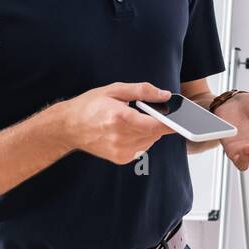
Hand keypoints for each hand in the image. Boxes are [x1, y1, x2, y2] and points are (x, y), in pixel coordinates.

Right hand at [59, 82, 174, 163]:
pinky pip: (141, 148)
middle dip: (156, 122)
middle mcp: (120, 137)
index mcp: (120, 118)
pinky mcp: (119, 158)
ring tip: (132, 121)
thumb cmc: (89, 105)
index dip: (171, 122)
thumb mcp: (115, 89)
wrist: (67, 127)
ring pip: (150, 141)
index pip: (155, 125)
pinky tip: (128, 131)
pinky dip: (141, 139)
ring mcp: (119, 150)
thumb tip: (165, 95)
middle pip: (155, 133)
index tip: (180, 118)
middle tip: (144, 112)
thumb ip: (143, 91)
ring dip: (149, 131)